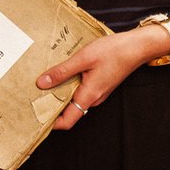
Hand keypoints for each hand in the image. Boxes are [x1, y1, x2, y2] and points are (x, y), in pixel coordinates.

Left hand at [36, 28, 158, 129]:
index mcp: (89, 96)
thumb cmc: (112, 51)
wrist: (136, 47)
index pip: (67, 121)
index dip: (51, 122)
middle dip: (52, 104)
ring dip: (60, 92)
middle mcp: (93, 98)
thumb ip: (62, 72)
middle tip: (34, 94)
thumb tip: (42, 83)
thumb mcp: (83, 58)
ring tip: (45, 80)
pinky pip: (81, 90)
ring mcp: (97, 92)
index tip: (35, 116)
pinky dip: (70, 85)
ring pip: (74, 99)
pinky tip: (62, 71)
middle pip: (69, 110)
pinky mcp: (99, 85)